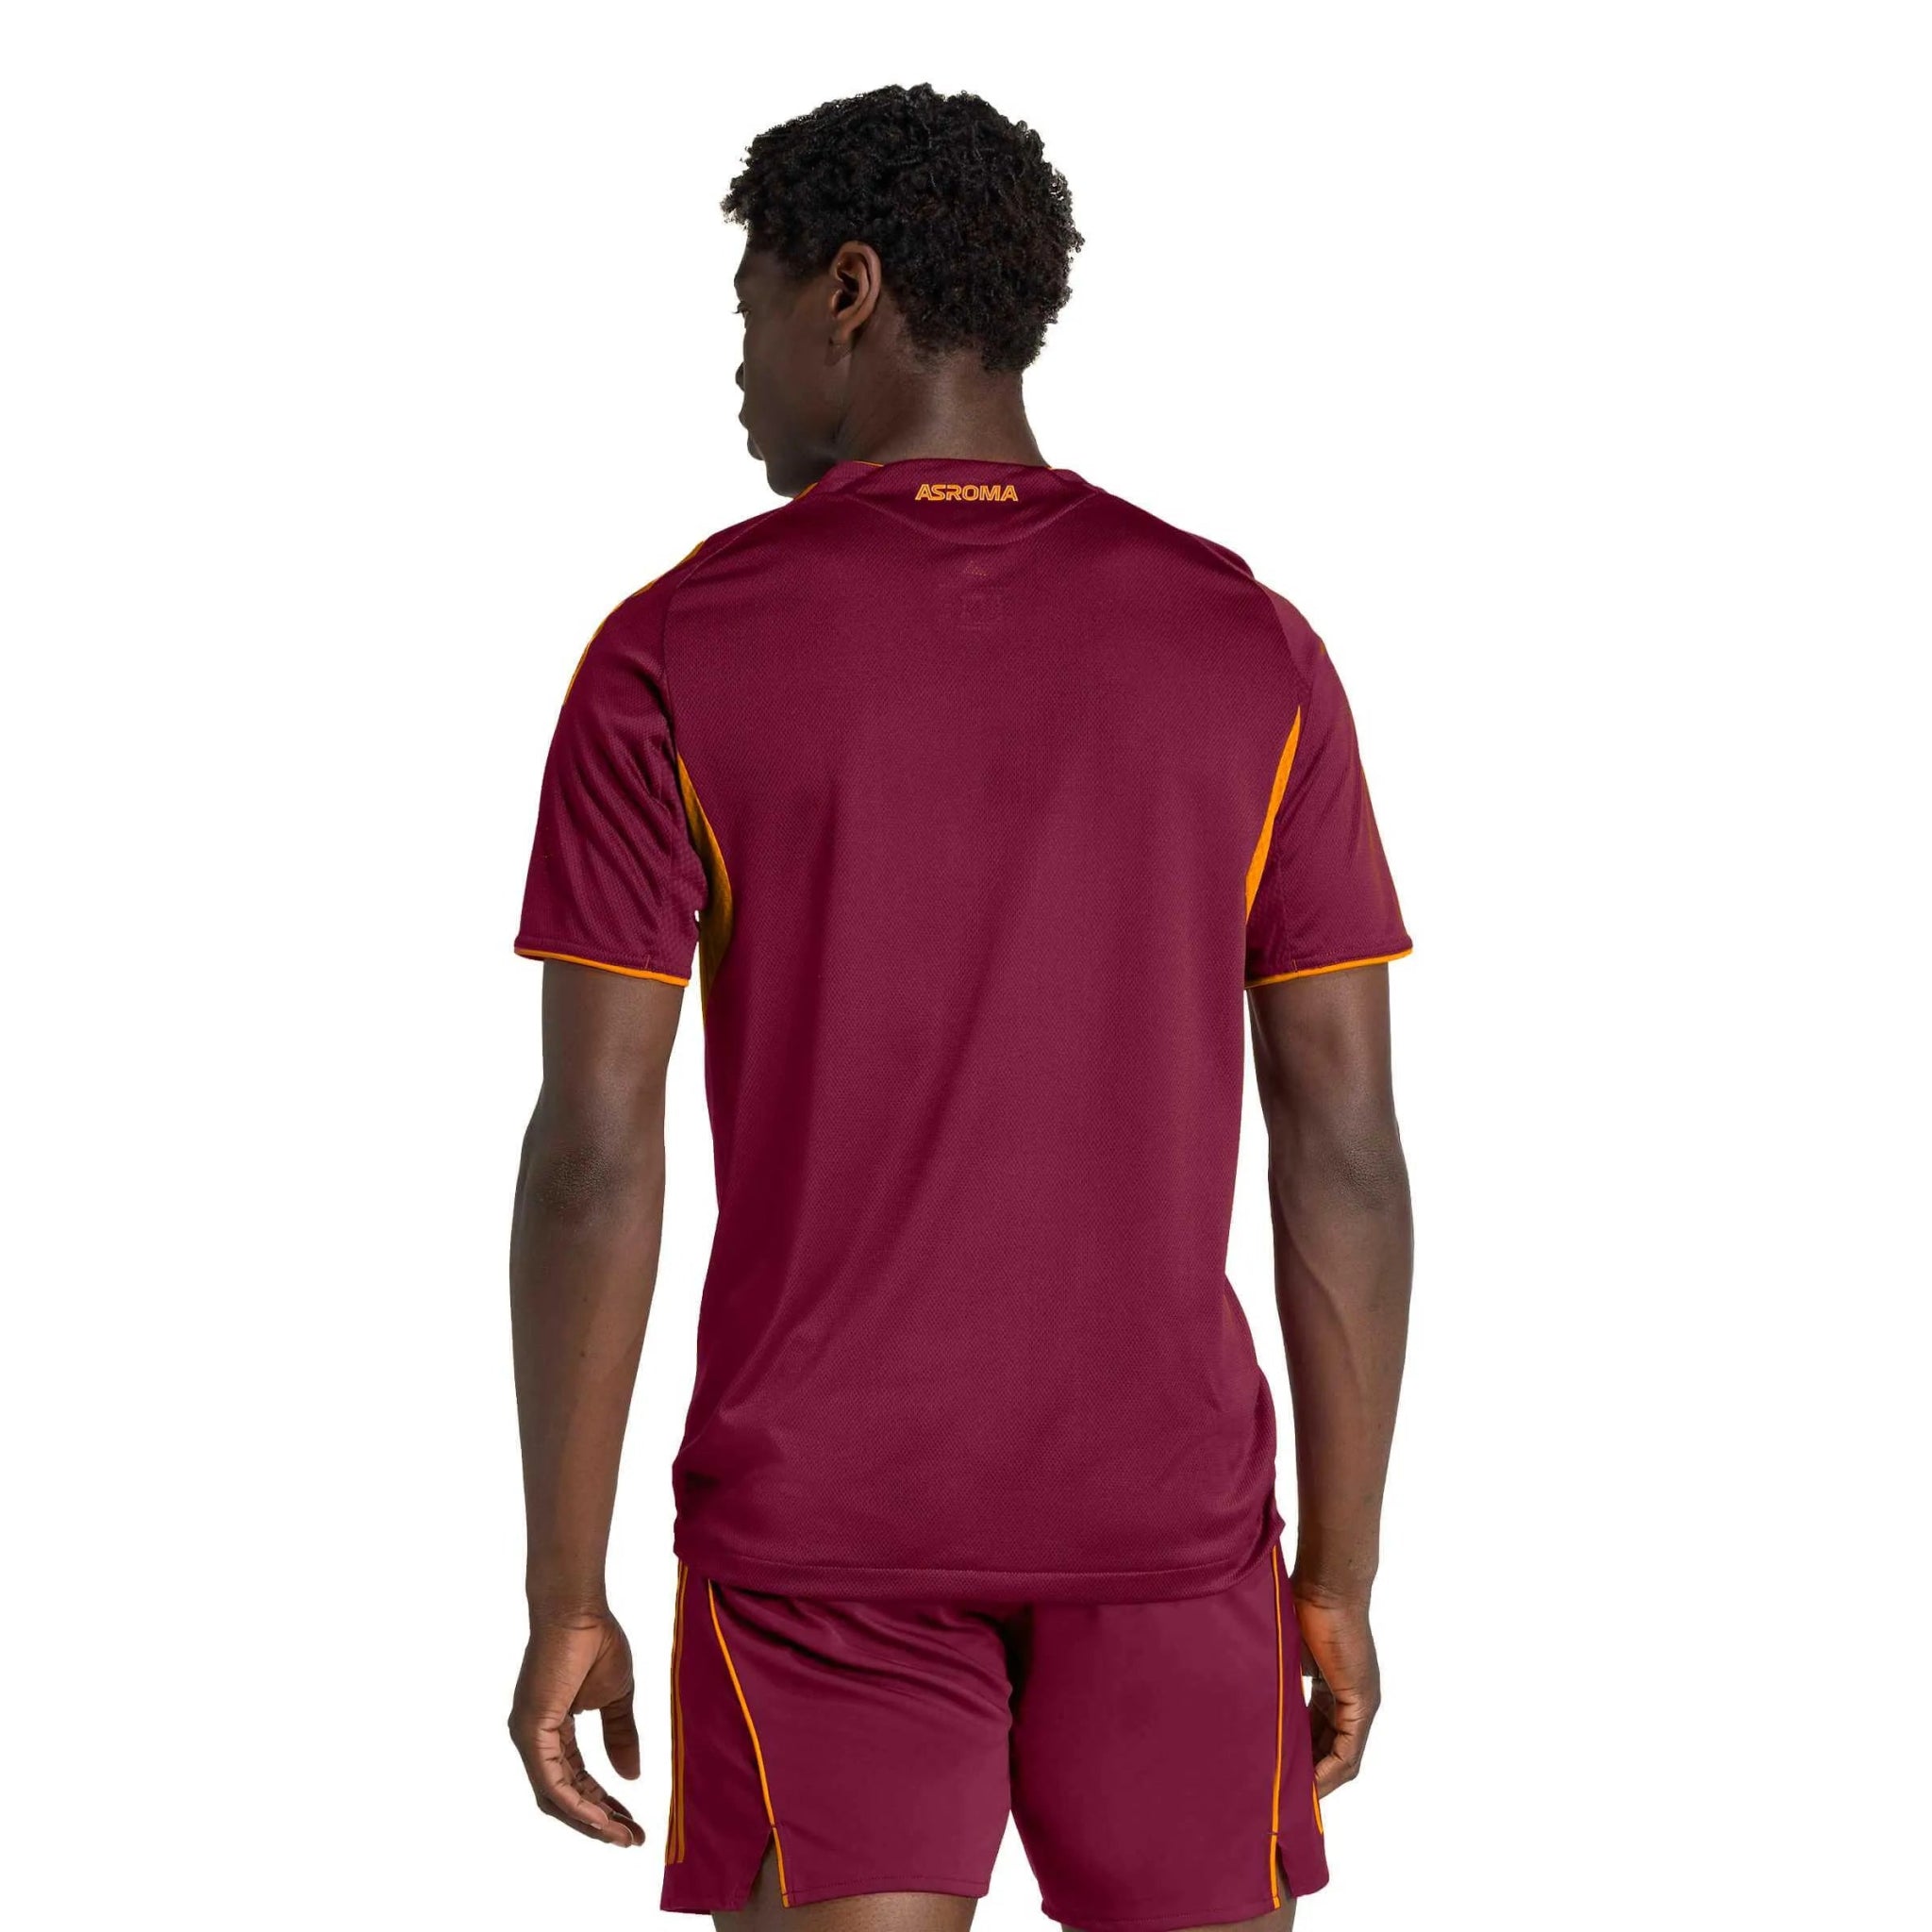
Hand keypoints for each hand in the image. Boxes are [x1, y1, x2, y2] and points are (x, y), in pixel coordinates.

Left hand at [509, 1609, 644, 1845]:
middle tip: (631, 1839)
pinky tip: (602, 1818)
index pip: (576, 1779)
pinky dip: (577, 1805)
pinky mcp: (530, 1732)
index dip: (603, 1803)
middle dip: (598, 1821)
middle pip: (564, 1797)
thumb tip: (631, 1777)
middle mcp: (535, 1739)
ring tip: (622, 1836)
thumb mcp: (617, 1696)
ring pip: (556, 1797)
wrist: (579, 1609)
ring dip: (590, 1821)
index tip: (633, 1822)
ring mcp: (528, 1737)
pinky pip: (552, 1782)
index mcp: (552, 1730)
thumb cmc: (595, 1640)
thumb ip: (620, 1735)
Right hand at [1291, 1586, 1380, 1796]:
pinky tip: (1309, 1784)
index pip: (1321, 1735)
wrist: (1325, 1586)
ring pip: (1343, 1758)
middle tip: (1281, 1794)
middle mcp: (1353, 1700)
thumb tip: (1245, 1687)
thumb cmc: (1301, 1605)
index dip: (1303, 1758)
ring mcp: (1361, 1703)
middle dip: (1309, 1775)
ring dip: (1319, 1779)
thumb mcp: (1285, 1653)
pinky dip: (1329, 1770)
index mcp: (1335, 1688)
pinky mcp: (1361, 1703)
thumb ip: (1276, 1676)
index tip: (1278, 1773)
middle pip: (1333, 1752)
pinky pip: (1348, 1751)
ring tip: (1291, 1797)